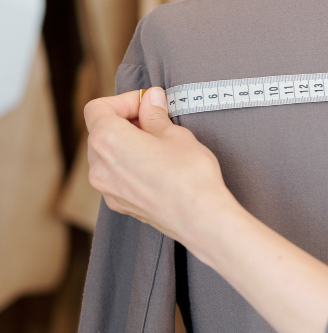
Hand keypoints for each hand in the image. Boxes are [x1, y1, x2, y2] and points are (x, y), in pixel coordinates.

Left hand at [85, 88, 236, 248]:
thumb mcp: (175, 134)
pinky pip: (115, 176)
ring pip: (107, 155)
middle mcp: (98, 166)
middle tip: (156, 120)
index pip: (98, 108)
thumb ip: (155, 115)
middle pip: (100, 131)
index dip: (123, 100)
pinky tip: (157, 167)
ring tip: (159, 144)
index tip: (147, 103)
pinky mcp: (119, 204)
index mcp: (108, 140)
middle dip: (125, 121)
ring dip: (127, 143)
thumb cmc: (189, 174)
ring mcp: (106, 189)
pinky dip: (129, 165)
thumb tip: (150, 99)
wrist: (200, 217)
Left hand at [85, 88, 327, 332]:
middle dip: (142, 121)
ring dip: (148, 146)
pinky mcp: (142, 212)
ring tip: (187, 146)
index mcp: (118, 147)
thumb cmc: (210, 188)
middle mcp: (114, 173)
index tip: (164, 103)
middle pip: (112, 132)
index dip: (132, 99)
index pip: (105, 108)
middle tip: (179, 120)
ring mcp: (124, 196)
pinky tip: (186, 172)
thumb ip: (165, 118)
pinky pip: (136, 179)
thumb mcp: (188, 141)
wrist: (217, 232)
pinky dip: (153, 169)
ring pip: (124, 158)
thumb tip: (160, 102)